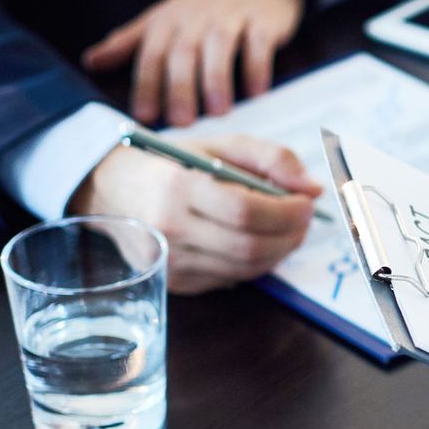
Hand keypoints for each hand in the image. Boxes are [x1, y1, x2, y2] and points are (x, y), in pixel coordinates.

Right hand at [67, 135, 319, 294]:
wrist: (115, 191)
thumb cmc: (174, 164)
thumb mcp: (220, 145)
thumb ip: (271, 158)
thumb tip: (313, 188)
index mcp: (177, 189)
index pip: (245, 211)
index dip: (286, 211)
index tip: (307, 201)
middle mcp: (170, 230)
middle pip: (249, 247)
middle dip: (291, 235)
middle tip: (304, 218)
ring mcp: (170, 263)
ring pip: (246, 269)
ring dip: (280, 251)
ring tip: (286, 228)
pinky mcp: (176, 283)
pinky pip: (232, 278)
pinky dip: (257, 262)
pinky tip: (257, 241)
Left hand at [82, 0, 305, 126]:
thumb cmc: (204, 8)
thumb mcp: (162, 19)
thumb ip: (128, 42)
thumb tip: (90, 61)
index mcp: (168, 21)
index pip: (152, 54)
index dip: (147, 84)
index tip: (144, 115)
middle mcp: (196, 17)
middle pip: (184, 53)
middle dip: (181, 88)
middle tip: (183, 121)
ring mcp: (231, 17)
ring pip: (220, 47)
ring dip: (218, 80)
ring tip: (219, 111)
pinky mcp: (262, 20)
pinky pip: (258, 43)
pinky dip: (257, 67)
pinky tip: (256, 92)